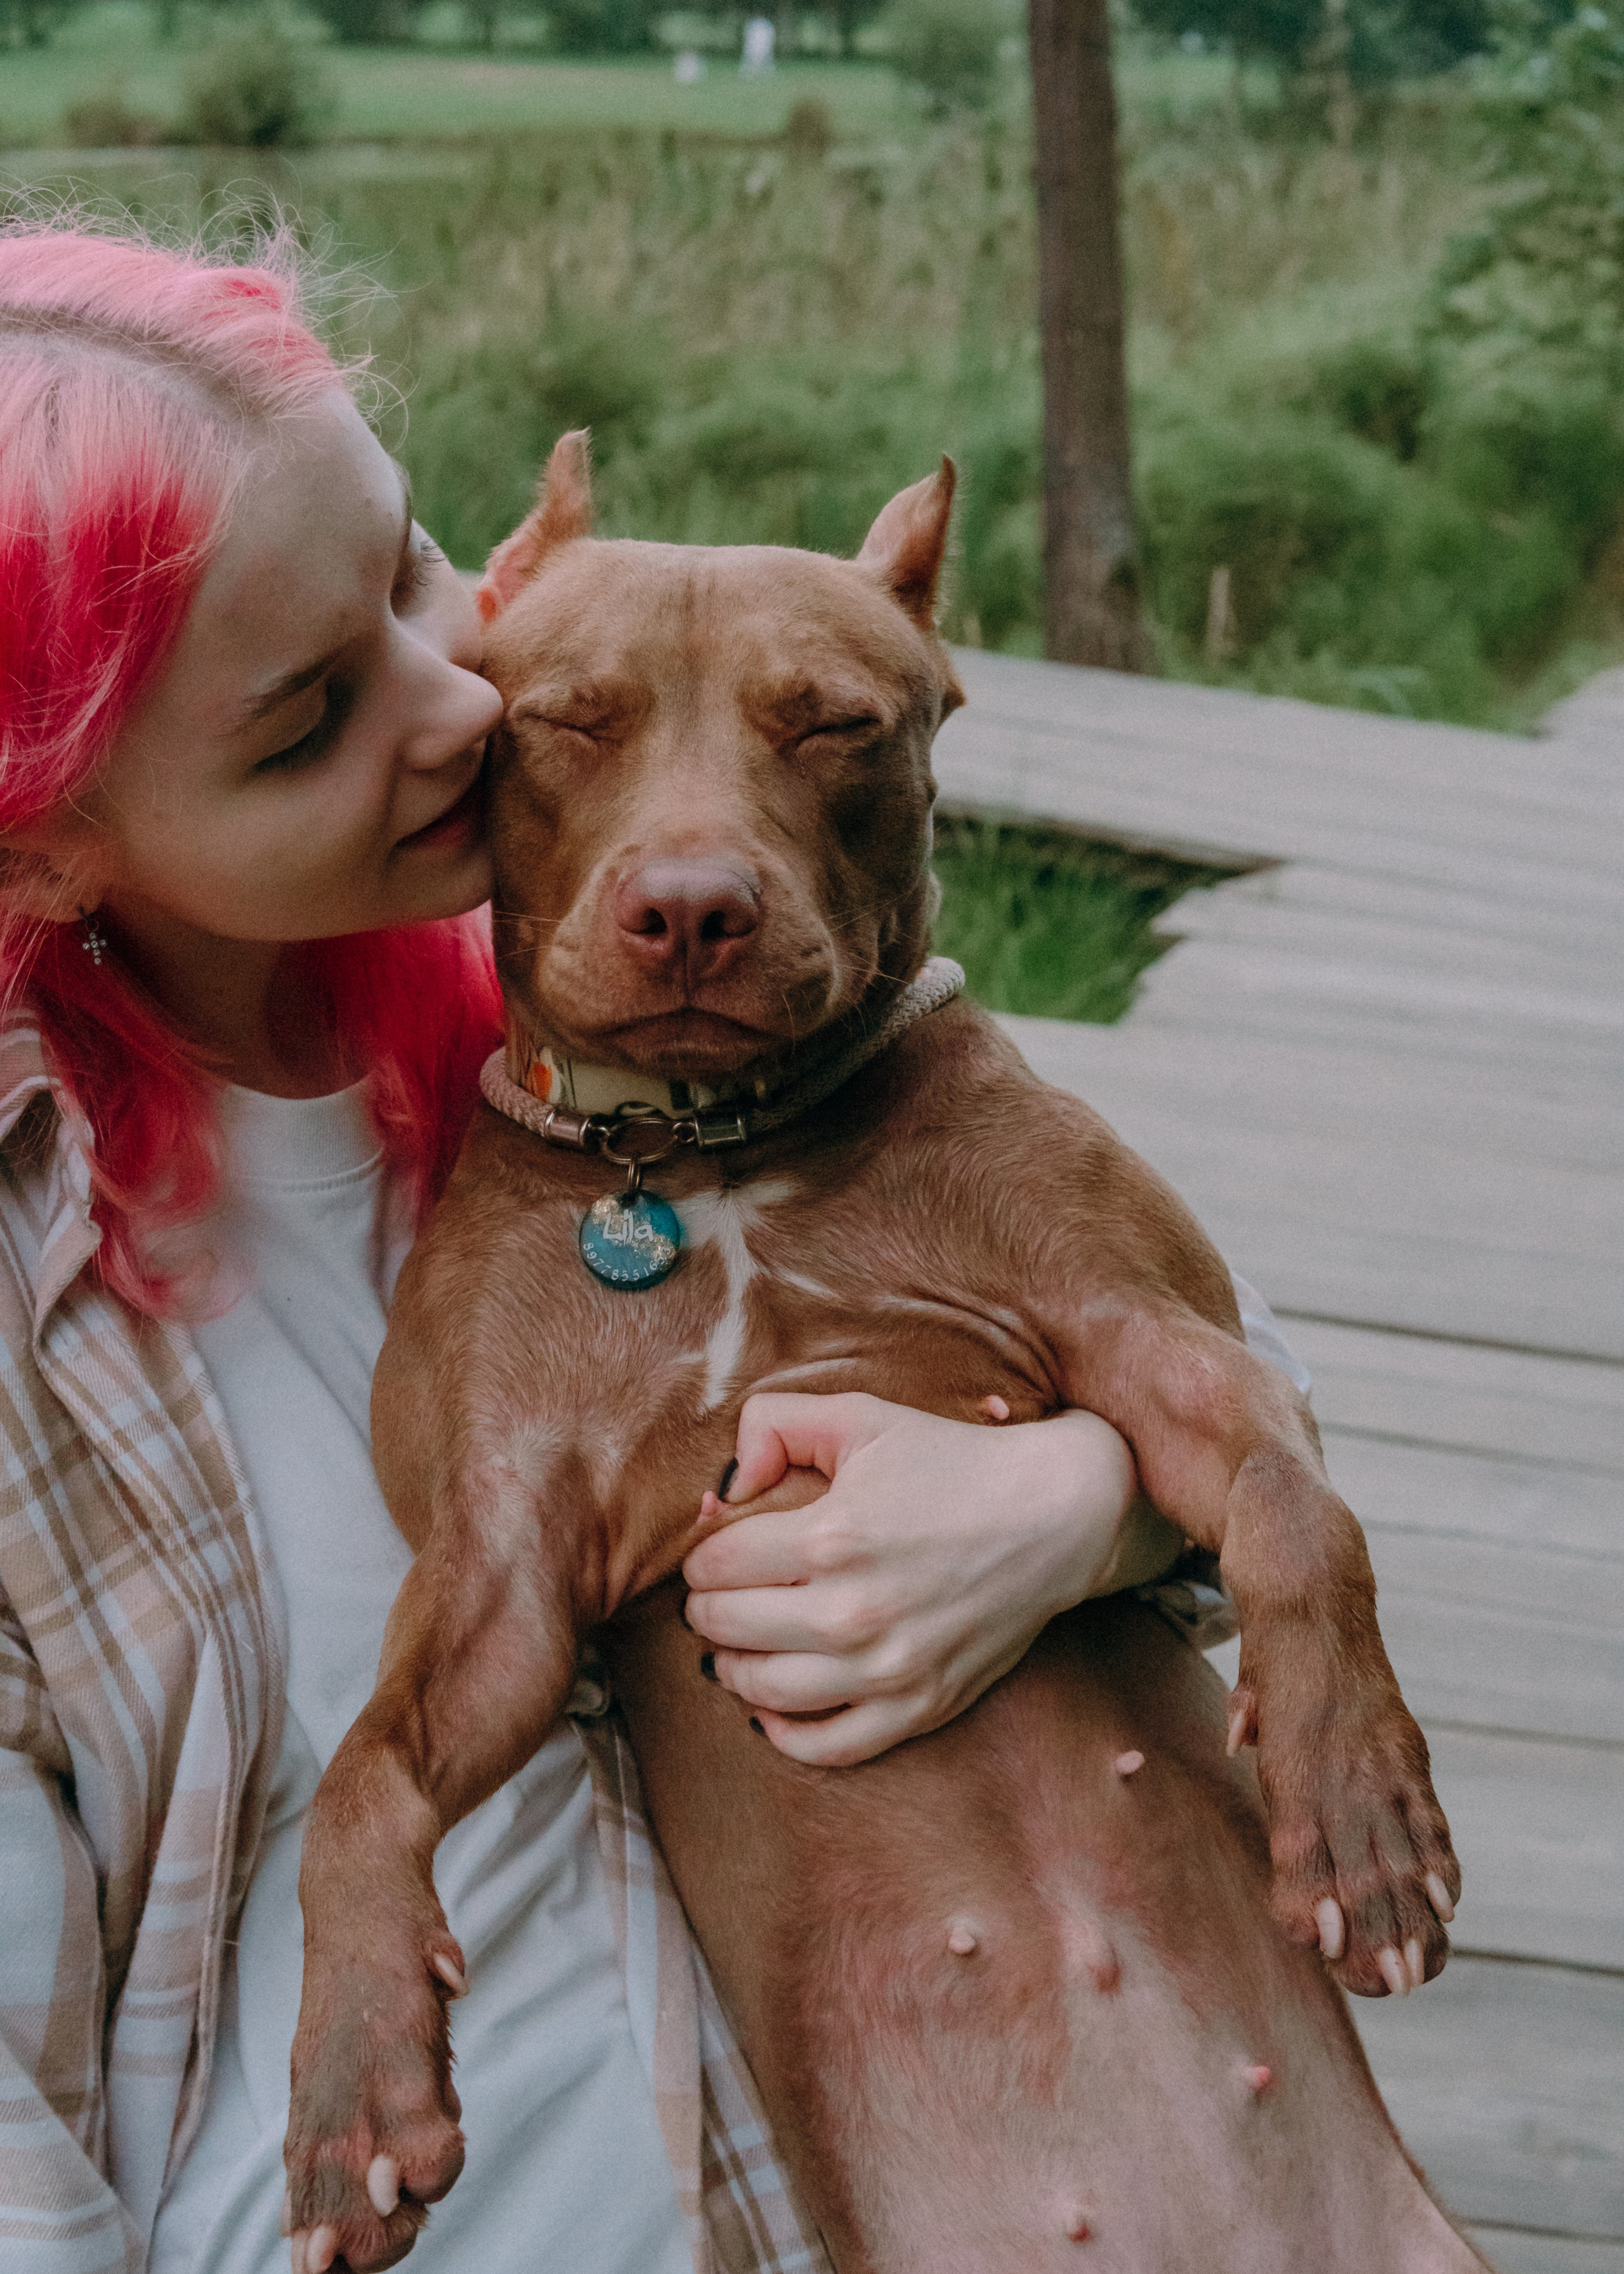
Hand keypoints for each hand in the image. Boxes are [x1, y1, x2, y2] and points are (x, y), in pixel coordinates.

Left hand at [682, 1392, 1174, 1765]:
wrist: (1054, 1517)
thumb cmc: (952, 1460)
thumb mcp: (860, 1415)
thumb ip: (774, 1423)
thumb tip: (722, 1488)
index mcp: (832, 1535)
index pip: (717, 1566)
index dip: (701, 1558)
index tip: (712, 1554)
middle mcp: (854, 1611)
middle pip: (729, 1628)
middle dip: (707, 1610)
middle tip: (714, 1598)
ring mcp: (889, 1668)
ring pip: (765, 1690)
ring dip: (732, 1668)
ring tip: (733, 1647)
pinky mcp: (921, 1705)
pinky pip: (830, 1745)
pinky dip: (785, 1732)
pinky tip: (770, 1705)